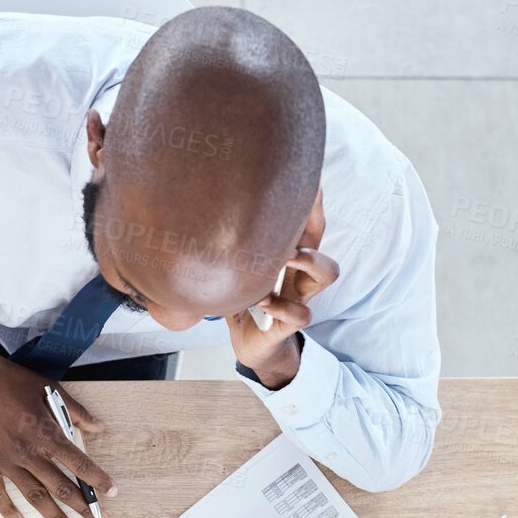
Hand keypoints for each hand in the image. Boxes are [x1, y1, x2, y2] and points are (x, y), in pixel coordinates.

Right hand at [0, 336, 115, 517]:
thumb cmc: (9, 380)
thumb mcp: (48, 389)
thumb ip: (76, 412)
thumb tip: (99, 427)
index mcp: (45, 433)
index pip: (79, 463)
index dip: (98, 480)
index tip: (111, 493)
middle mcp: (27, 452)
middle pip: (60, 486)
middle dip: (82, 507)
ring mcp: (5, 461)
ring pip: (34, 495)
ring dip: (53, 517)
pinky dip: (8, 511)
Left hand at [226, 191, 338, 388]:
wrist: (250, 341)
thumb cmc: (241, 298)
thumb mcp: (233, 268)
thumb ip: (221, 245)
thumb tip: (189, 209)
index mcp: (286, 253)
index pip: (300, 217)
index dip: (302, 195)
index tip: (295, 175)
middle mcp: (299, 269)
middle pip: (321, 234)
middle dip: (310, 216)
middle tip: (288, 210)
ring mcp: (300, 294)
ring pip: (327, 272)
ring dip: (310, 261)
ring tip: (287, 257)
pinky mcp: (291, 321)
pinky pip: (300, 313)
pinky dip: (280, 306)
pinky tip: (261, 302)